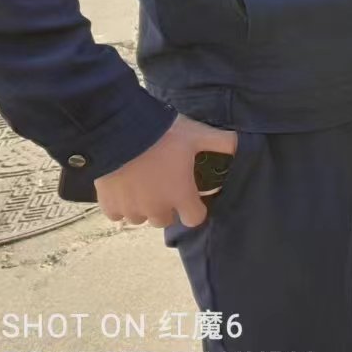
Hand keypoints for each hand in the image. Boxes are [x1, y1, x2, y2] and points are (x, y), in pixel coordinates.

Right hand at [93, 114, 237, 229]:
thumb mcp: (197, 134)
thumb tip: (242, 144)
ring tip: (143, 184)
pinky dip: (120, 205)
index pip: (194, 219)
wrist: (120, 131)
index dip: (195, 208)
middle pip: (165, 220)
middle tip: (165, 184)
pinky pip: (117, 214)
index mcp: (180, 196)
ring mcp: (131, 209)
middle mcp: (156, 208)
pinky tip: (123, 186)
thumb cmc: (163, 134)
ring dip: (143, 206)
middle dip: (167, 206)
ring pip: (140, 218)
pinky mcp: (108, 205)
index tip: (192, 196)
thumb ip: (222, 142)